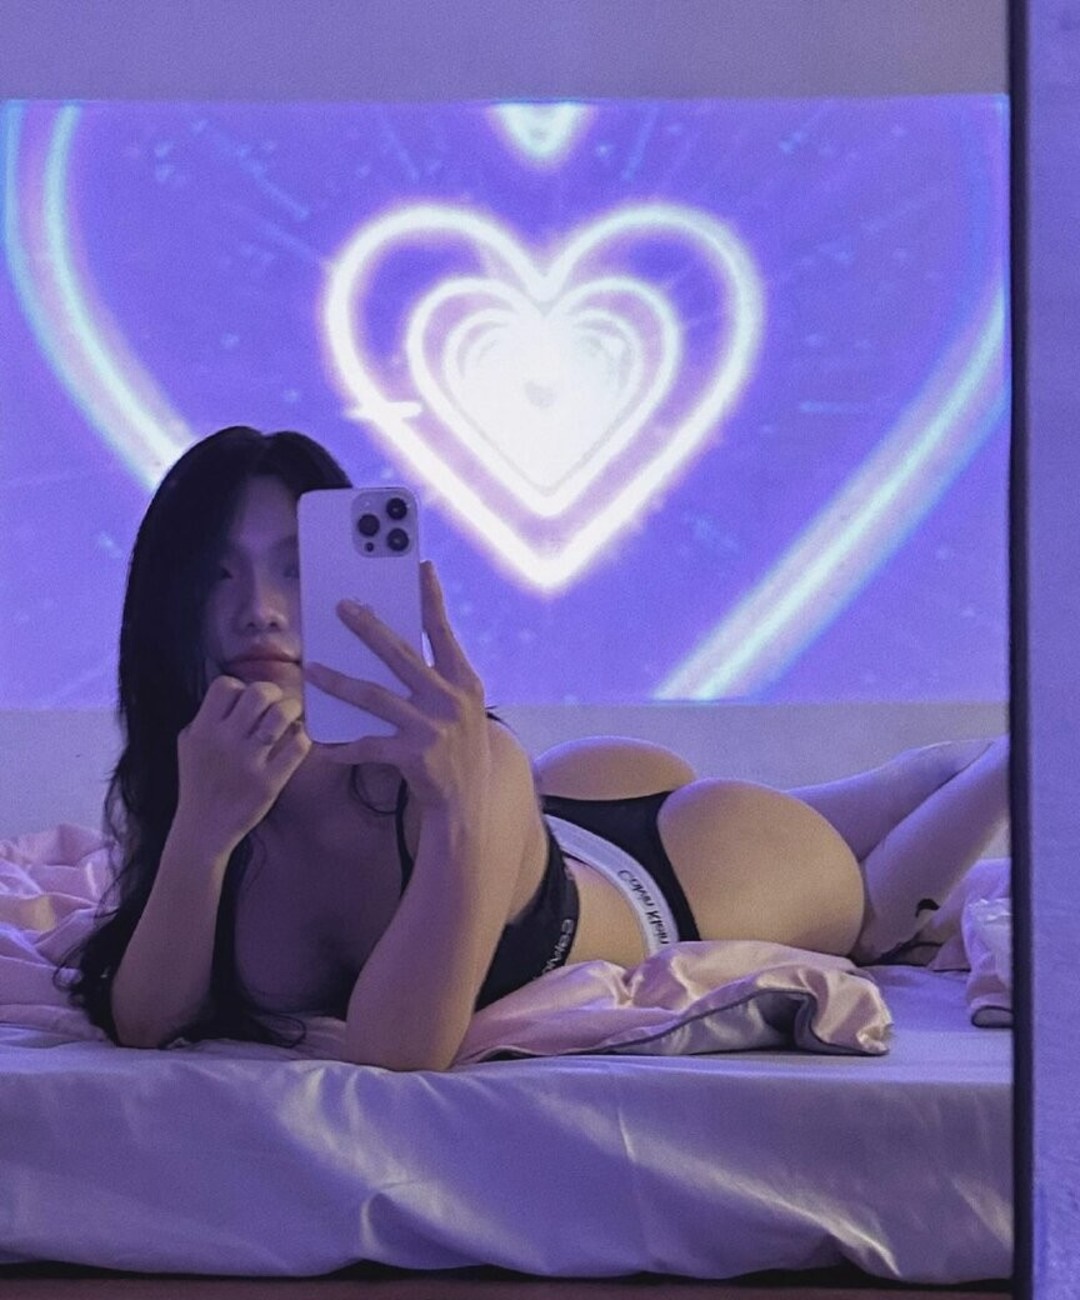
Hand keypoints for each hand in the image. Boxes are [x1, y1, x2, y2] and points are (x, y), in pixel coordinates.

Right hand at [175, 676, 310, 850]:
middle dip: (272, 693)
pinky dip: (302, 737)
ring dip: (292, 710)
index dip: (241, 688)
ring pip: (281, 715)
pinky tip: (297, 739)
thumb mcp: (189, 744)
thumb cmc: (199, 782)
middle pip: (258, 693)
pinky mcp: (269, 781)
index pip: (226, 685)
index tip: (247, 701)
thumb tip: (237, 692)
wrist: (203, 829)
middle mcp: (225, 742)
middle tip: (276, 704)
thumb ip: (208, 717)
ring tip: (292, 717)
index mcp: (203, 730)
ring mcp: (248, 762)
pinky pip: (298, 747)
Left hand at [303, 561, 490, 813]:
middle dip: (368, 628)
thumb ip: (436, 679)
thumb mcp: (460, 708)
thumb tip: (394, 648)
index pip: (444, 633)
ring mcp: (431, 727)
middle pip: (401, 655)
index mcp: (464, 683)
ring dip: (338, 681)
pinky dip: (340, 745)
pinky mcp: (412, 755)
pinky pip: (365, 745)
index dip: (432, 599)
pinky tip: (320, 742)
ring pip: (373, 696)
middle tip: (342, 607)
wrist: (468, 804)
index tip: (421, 568)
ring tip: (312, 668)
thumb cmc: (459, 750)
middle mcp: (450, 700)